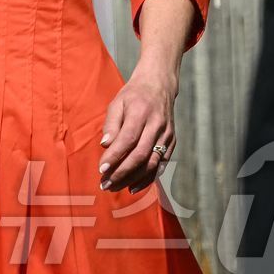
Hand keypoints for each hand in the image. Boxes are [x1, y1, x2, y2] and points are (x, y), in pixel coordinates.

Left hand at [98, 65, 177, 193]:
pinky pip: (160, 165)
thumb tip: (105, 146)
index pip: (128, 139)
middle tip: (105, 184)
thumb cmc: (133, 95)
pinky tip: (133, 187)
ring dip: (133, 179)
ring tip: (115, 187)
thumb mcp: (117, 102)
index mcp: (141, 113)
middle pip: (140, 155)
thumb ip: (111, 124)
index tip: (101, 170)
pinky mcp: (172, 143)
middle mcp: (157, 126)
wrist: (160, 86)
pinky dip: (147, 178)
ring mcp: (167, 135)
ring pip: (151, 163)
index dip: (115, 156)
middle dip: (122, 173)